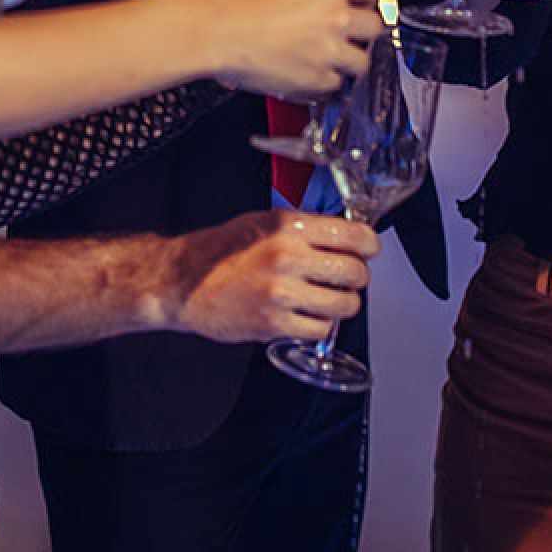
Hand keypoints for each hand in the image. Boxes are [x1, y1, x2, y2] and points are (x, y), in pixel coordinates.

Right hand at [154, 209, 378, 343]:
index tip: (369, 250)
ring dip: (342, 304)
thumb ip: (303, 228)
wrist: (181, 281)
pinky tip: (306, 315)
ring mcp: (281, 292)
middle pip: (355, 272)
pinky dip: (319, 325)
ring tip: (328, 299)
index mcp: (287, 226)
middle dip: (358, 276)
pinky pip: (320, 330)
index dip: (369, 245)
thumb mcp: (262, 222)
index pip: (353, 235)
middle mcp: (287, 256)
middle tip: (349, 277)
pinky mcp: (273, 324)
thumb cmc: (219, 250)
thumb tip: (344, 236)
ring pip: (344, 305)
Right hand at [193, 0, 382, 95]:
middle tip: (347, 31)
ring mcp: (328, 51)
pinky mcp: (316, 80)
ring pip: (363, 61)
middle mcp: (336, 17)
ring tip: (329, 56)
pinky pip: (336, 85)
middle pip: (375, 26)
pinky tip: (309, 71)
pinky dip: (326, 81)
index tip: (360, 4)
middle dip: (362, 29)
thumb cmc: (234, 0)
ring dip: (349, 59)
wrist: (214, 29)